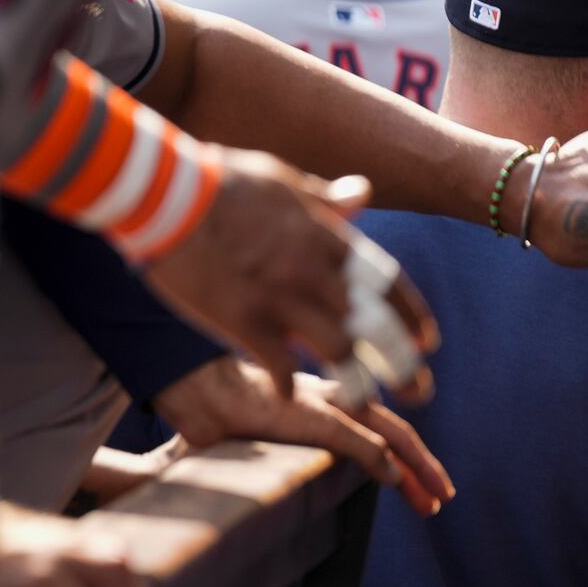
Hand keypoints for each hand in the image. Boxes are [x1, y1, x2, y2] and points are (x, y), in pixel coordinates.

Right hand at [144, 152, 435, 390]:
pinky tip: (289, 396)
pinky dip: (287, 385)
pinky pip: (279, 364)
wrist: (160, 189)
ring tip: (369, 407)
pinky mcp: (241, 319)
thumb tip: (363, 191)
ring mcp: (280, 298)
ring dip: (360, 385)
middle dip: (404, 364)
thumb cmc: (218, 179)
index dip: (412, 316)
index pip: (388, 283)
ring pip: (340, 353)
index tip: (427, 341)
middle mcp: (314, 271)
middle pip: (376, 327)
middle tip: (421, 392)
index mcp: (327, 238)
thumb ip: (327, 199)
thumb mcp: (283, 180)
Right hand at [152, 359, 455, 517]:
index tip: (414, 481)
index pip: (375, 424)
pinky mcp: (309, 416)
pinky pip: (357, 441)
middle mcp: (331, 396)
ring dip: (417, 467)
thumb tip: (270, 471)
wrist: (189, 386)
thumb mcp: (259, 431)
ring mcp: (323, 404)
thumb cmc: (213, 409)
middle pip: (393, 429)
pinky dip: (380, 461)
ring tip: (436, 499)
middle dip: (422, 464)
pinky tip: (394, 482)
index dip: (401, 452)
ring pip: (389, 435)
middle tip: (442, 496)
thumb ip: (278, 447)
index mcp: (320, 397)